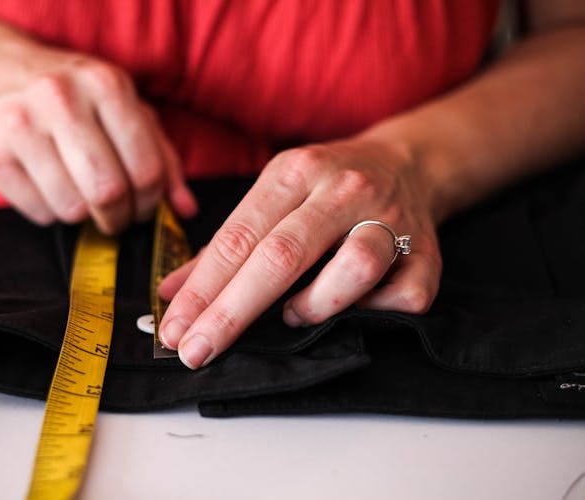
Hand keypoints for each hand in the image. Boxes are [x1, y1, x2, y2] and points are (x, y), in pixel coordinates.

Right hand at [0, 43, 196, 230]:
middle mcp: (60, 99)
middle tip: (116, 217)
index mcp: (105, 86)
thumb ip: (163, 159)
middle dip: (119, 218)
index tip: (144, 208)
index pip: (146, 170)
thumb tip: (185, 209)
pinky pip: (38, 213)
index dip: (151, 203)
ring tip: (81, 197)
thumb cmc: (75, 98)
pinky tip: (49, 188)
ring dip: (84, 217)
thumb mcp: (126, 111)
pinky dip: (51, 213)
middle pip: (108, 192)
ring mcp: (20, 124)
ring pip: (72, 208)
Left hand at [157, 138, 442, 368]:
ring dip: (313, 305)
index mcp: (295, 171)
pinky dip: (373, 314)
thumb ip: (223, 246)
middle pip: (281, 256)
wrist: (408, 164)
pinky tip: (352, 311)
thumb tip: (171, 293)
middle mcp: (343, 190)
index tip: (174, 330)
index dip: (202, 289)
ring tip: (292, 315)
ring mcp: (391, 219)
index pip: (238, 237)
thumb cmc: (326, 189)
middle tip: (197, 351)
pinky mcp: (428, 253)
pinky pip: (404, 296)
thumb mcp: (272, 198)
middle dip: (231, 312)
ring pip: (353, 268)